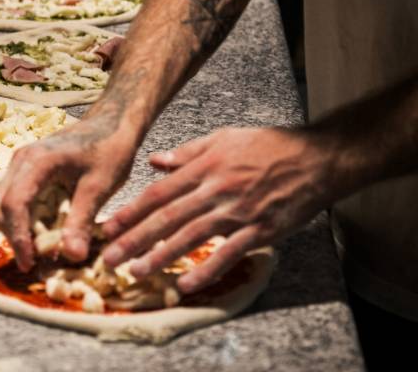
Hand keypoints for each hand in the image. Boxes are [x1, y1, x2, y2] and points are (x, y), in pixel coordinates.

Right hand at [0, 116, 138, 270]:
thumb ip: (82, 220)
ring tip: (46, 251)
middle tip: (39, 263)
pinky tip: (48, 234)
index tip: (31, 263)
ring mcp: (20, 166)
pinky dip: (27, 222)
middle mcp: (20, 162)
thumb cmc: (109, 148)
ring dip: (20, 231)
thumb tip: (72, 256)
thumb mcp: (99, 186)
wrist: (113, 122)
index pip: (14, 205)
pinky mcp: (26, 172)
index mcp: (36, 161)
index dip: (18, 238)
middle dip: (16, 238)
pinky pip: (17, 202)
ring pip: (5, 207)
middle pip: (1, 208)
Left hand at [101, 127, 333, 293]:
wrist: (316, 159)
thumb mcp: (222, 139)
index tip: (108, 228)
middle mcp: (216, 190)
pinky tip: (186, 285)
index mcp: (204, 168)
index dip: (131, 212)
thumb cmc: (267, 146)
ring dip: (162, 256)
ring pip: (192, 236)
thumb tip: (154, 161)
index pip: (159, 193)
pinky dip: (207, 270)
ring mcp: (237, 212)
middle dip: (135, 239)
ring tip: (137, 272)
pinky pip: (229, 254)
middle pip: (168, 217)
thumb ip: (186, 153)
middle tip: (109, 259)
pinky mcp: (260, 230)